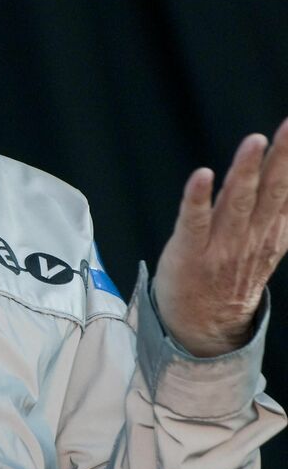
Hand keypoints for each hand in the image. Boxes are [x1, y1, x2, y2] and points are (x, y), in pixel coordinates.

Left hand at [154, 118, 287, 356]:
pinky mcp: (190, 251)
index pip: (286, 191)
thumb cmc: (228, 274)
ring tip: (254, 142)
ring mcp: (221, 246)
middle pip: (271, 192)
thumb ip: (277, 215)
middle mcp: (251, 237)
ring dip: (245, 171)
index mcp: (269, 234)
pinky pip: (194, 221)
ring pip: (237, 202)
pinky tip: (203, 175)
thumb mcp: (264, 245)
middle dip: (281, 158)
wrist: (203, 326)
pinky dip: (198, 198)